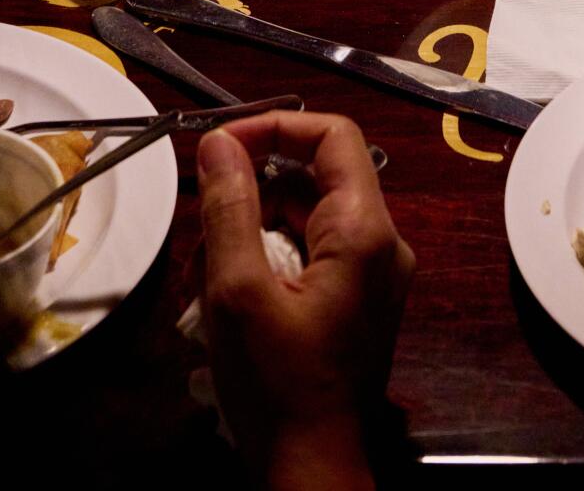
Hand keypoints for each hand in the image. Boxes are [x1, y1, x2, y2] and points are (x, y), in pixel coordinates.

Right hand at [196, 111, 413, 489]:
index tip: (221, 147)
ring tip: (202, 279)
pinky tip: (223, 299)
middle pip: (313, 179)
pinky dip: (265, 263)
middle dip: (250, 196)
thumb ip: (230, 207)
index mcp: (366, 230)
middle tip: (201, 233)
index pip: (332, 135)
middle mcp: (382, 243)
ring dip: (248, 234)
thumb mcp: (238, 291)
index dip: (275, 127)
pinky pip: (310, 254)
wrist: (312, 472)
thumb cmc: (277, 386)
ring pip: (304, 218)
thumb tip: (219, 142)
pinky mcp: (356, 301)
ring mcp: (373, 275)